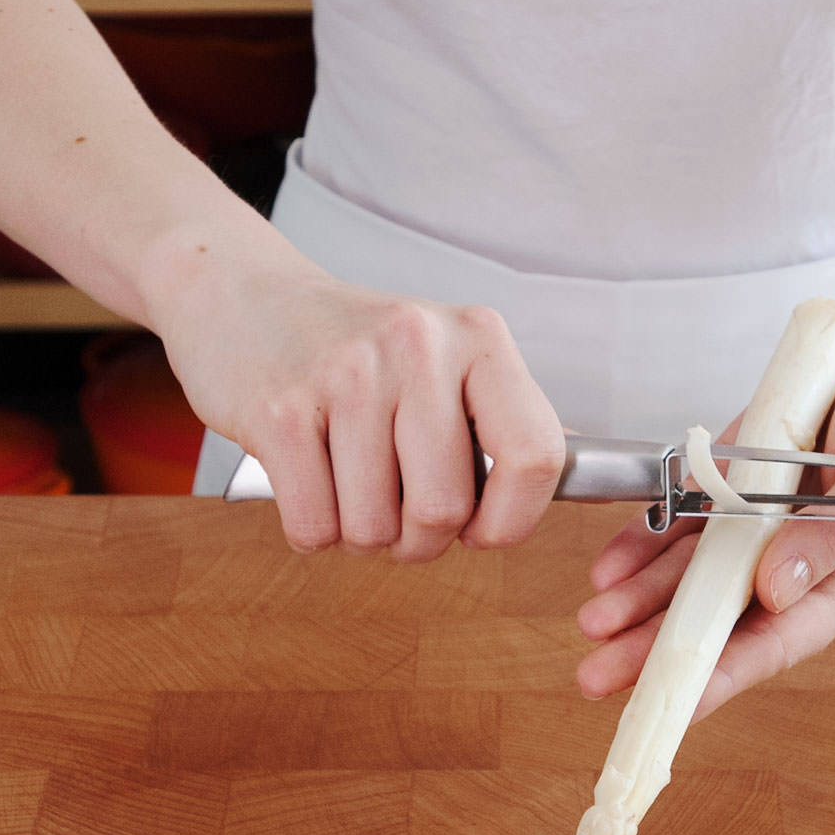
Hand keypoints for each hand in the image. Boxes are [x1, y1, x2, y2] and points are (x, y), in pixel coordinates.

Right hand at [152, 239, 567, 560]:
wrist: (242, 296)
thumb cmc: (356, 347)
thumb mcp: (446, 357)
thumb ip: (507, 416)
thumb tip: (592, 474)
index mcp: (477, 338)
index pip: (536, 456)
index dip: (513, 520)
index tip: (484, 530)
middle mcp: (417, 347)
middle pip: (444, 509)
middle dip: (420, 538)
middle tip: (398, 511)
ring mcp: (345, 376)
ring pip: (374, 528)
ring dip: (362, 533)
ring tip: (349, 484)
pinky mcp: (277, 410)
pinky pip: (313, 525)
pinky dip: (312, 527)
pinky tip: (308, 478)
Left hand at [574, 329, 834, 714]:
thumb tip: (776, 593)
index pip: (781, 641)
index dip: (726, 673)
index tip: (677, 701)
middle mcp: (798, 570)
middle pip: (723, 622)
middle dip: (660, 649)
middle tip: (600, 675)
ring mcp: (760, 532)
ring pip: (691, 581)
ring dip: (640, 602)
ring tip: (592, 623)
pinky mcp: (732, 492)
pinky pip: (679, 527)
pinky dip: (643, 545)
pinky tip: (608, 568)